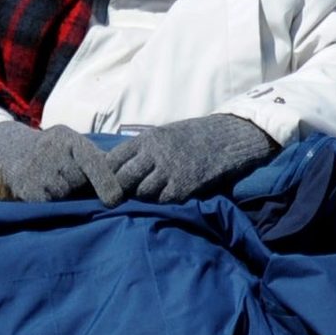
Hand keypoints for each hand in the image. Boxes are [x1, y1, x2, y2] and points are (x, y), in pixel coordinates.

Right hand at [0, 121, 114, 202]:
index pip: (93, 163)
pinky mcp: (28, 191)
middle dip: (83, 188)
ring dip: (67, 196)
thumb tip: (128, 177)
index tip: (115, 200)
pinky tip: (46, 190)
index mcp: (70, 141)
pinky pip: (50, 204)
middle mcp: (53, 154)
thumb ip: (97, 158)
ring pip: (66, 196)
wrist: (12, 152)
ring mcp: (38, 172)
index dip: (106, 183)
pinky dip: (53, 202)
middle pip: (81, 184)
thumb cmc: (56, 151)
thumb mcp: (74, 144)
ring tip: (57, 183)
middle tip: (73, 181)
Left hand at [100, 113, 276, 204]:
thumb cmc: (193, 136)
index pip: (112, 160)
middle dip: (122, 189)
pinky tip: (172, 191)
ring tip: (154, 189)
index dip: (108, 173)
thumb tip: (116, 168)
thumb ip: (141, 149)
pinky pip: (163, 200)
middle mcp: (154, 155)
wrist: (227, 138)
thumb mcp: (163, 134)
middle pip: (123, 180)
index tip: (110, 180)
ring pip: (142, 193)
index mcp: (146, 139)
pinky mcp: (184, 187)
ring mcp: (169, 171)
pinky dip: (164, 199)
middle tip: (125, 193)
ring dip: (145, 195)